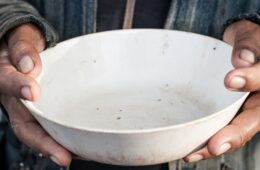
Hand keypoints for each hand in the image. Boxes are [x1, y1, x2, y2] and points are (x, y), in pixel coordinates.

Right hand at [0, 24, 71, 165]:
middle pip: (24, 124)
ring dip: (54, 146)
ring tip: (74, 156)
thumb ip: (23, 49)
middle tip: (62, 155)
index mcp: (5, 77)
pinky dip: (61, 139)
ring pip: (37, 131)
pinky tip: (78, 145)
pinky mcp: (42, 112)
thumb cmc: (22, 48)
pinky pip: (49, 128)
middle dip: (43, 141)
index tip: (33, 92)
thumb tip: (30, 66)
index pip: (6, 82)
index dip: (17, 88)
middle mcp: (15, 100)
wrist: (25, 54)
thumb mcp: (20, 40)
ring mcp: (28, 109)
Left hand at [184, 20, 259, 161]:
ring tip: (193, 153)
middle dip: (232, 134)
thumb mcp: (251, 36)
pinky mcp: (229, 112)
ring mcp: (244, 108)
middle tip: (215, 146)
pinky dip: (206, 137)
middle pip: (251, 121)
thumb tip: (242, 59)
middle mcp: (259, 101)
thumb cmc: (248, 41)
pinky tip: (191, 147)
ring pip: (235, 130)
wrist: (242, 47)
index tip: (230, 80)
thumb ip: (249, 45)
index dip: (252, 81)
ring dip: (215, 144)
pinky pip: (220, 126)